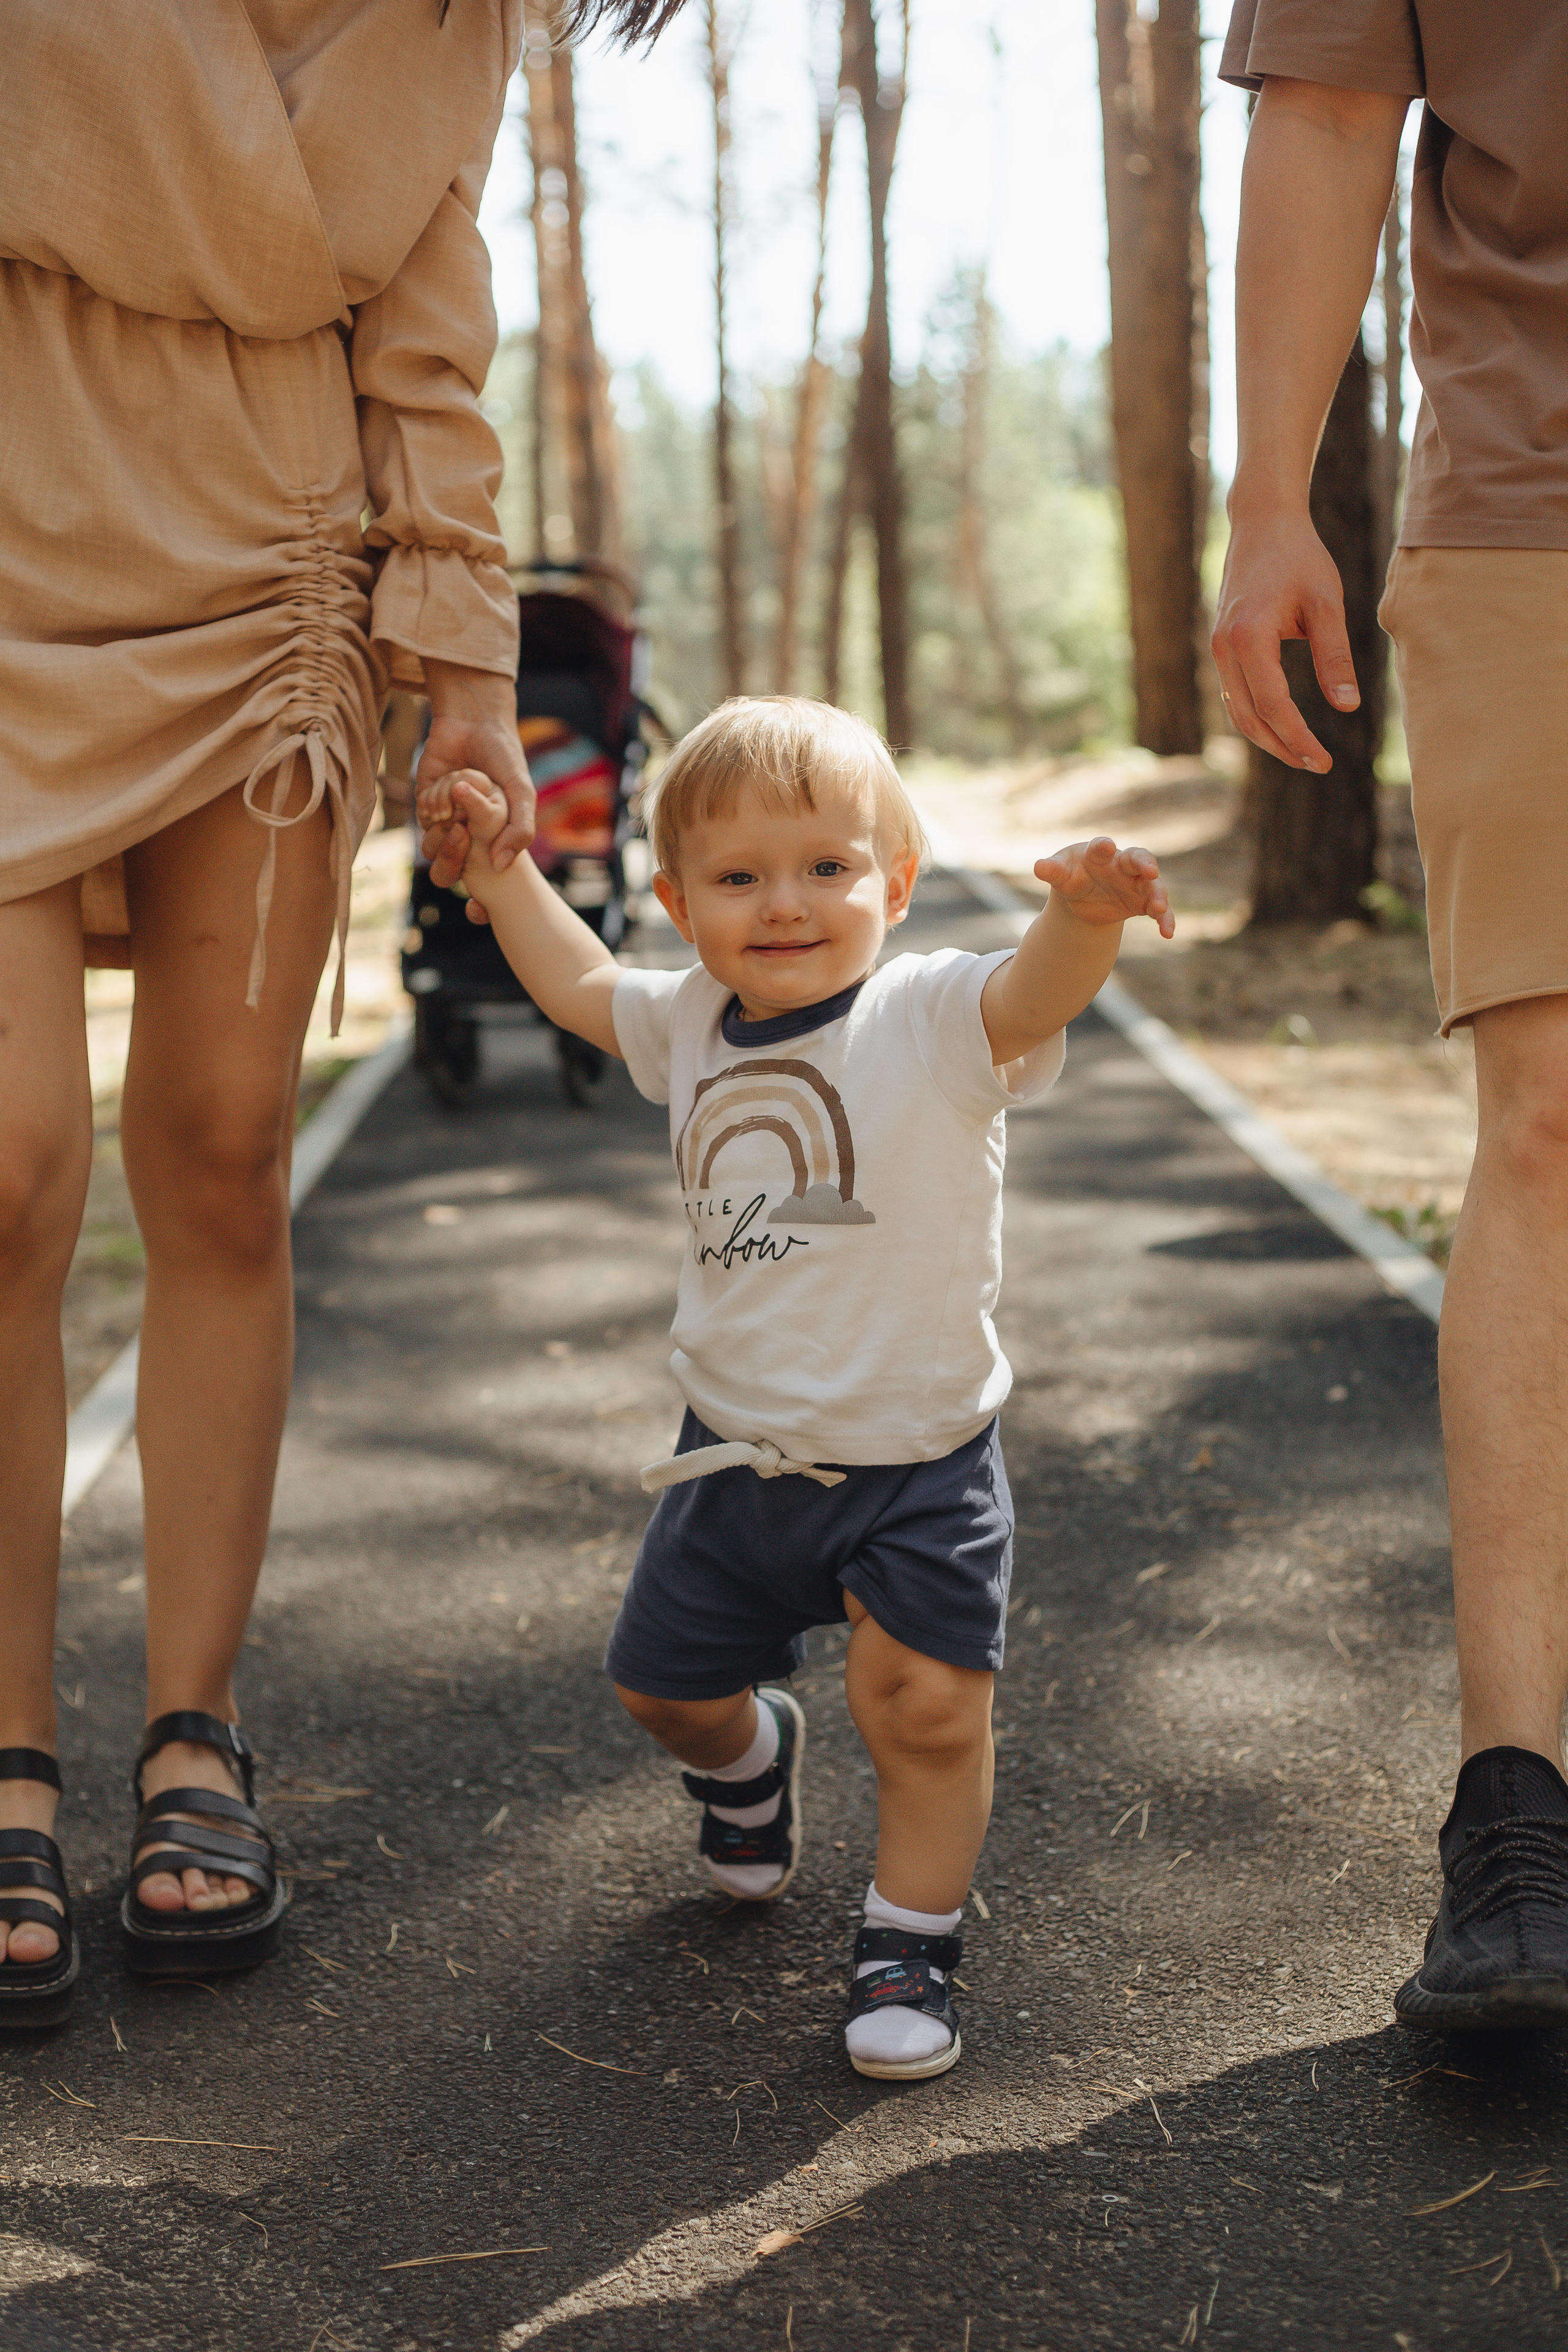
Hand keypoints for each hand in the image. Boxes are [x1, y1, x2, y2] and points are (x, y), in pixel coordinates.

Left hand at [417, 660, 534, 924]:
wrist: (473, 722)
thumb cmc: (503, 758)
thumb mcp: (521, 793)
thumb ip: (520, 829)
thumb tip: (501, 866)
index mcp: (494, 843)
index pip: (485, 889)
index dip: (481, 905)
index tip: (481, 912)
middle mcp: (468, 839)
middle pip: (449, 877)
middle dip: (453, 859)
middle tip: (463, 834)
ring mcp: (444, 824)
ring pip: (432, 852)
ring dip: (444, 829)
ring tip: (459, 801)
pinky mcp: (424, 806)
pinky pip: (423, 822)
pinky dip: (435, 805)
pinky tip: (449, 784)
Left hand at [1036, 837, 1173, 939]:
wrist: (1083, 897)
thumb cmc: (1072, 876)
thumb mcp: (1061, 874)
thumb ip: (1052, 870)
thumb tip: (1039, 867)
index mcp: (1099, 854)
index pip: (1102, 847)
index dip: (1104, 846)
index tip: (1106, 846)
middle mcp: (1122, 865)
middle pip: (1138, 859)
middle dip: (1145, 863)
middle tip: (1150, 870)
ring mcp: (1136, 883)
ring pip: (1153, 885)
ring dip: (1158, 895)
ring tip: (1159, 908)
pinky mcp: (1143, 902)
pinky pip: (1158, 910)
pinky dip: (1165, 919)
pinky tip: (1168, 933)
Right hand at [1211, 509, 1358, 772]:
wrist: (1262, 522)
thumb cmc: (1300, 557)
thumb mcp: (1326, 603)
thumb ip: (1335, 656)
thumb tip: (1346, 707)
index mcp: (1249, 637)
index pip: (1274, 706)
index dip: (1299, 739)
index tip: (1325, 761)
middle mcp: (1225, 648)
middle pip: (1250, 718)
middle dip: (1283, 748)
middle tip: (1317, 765)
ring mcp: (1219, 648)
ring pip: (1238, 711)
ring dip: (1268, 738)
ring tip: (1302, 753)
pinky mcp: (1222, 646)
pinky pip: (1236, 695)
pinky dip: (1257, 717)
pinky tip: (1283, 726)